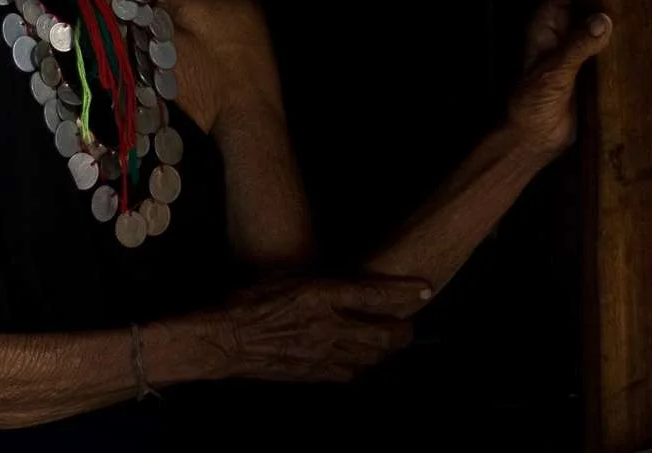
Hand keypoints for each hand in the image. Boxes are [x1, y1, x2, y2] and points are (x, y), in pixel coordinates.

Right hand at [211, 275, 431, 382]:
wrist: (226, 340)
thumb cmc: (249, 302)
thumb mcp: (286, 277)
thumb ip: (318, 283)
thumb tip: (341, 283)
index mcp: (320, 294)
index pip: (374, 292)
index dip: (404, 291)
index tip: (425, 288)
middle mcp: (327, 324)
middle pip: (383, 333)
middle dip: (403, 331)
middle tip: (409, 326)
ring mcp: (322, 352)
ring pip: (371, 356)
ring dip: (384, 350)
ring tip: (389, 343)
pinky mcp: (313, 372)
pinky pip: (348, 374)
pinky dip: (358, 367)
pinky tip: (357, 361)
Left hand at [506, 0, 612, 161]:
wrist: (532, 138)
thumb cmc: (529, 103)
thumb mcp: (553, 72)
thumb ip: (578, 47)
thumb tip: (604, 20)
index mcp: (547, 23)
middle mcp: (564, 30)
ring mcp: (579, 48)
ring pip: (603, 19)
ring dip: (621, 8)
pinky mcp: (592, 68)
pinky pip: (612, 45)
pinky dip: (627, 37)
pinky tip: (650, 29)